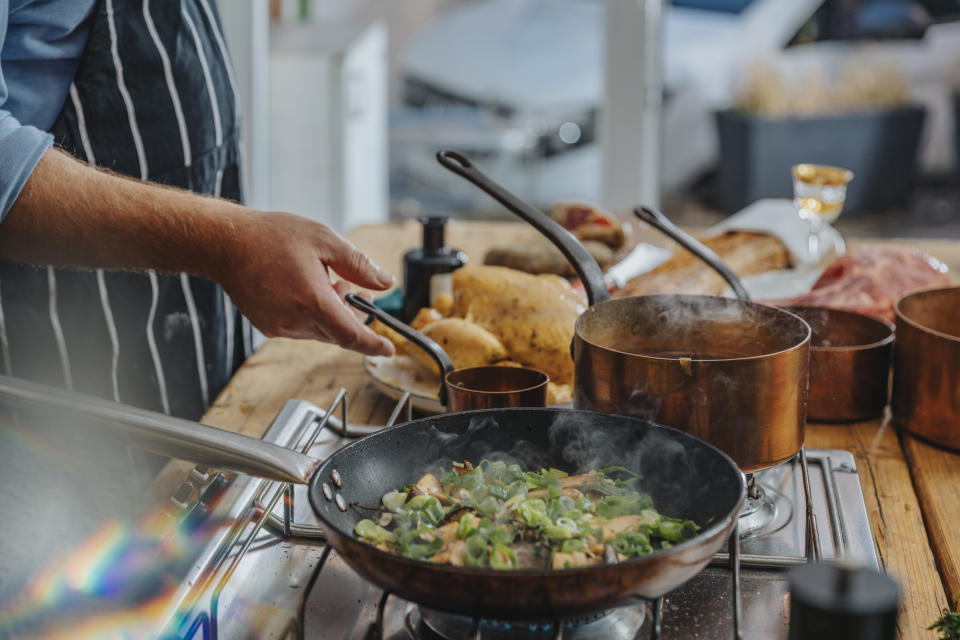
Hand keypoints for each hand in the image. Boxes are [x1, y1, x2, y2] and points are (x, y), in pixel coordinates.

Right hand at [216, 210, 395, 355]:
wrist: (224, 242)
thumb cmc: (270, 236)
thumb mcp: (324, 240)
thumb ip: (358, 265)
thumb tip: (385, 282)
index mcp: (311, 301)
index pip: (351, 336)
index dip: (373, 345)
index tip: (388, 349)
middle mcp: (293, 321)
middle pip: (338, 333)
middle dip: (353, 316)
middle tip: (358, 291)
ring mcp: (278, 326)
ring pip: (319, 330)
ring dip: (331, 312)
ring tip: (328, 281)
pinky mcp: (268, 326)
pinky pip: (300, 327)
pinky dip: (312, 314)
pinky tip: (307, 288)